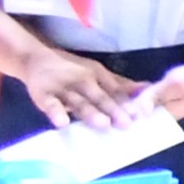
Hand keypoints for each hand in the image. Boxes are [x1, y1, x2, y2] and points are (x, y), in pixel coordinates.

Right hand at [17, 48, 153, 129]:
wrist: (36, 60)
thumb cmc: (72, 71)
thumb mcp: (96, 74)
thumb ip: (120, 85)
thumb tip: (147, 89)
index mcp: (97, 75)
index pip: (115, 90)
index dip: (127, 102)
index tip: (142, 114)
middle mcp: (82, 80)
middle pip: (100, 97)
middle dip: (113, 109)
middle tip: (127, 123)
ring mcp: (63, 88)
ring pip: (78, 102)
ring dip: (90, 112)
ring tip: (103, 124)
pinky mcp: (43, 95)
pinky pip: (50, 105)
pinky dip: (56, 113)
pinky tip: (62, 123)